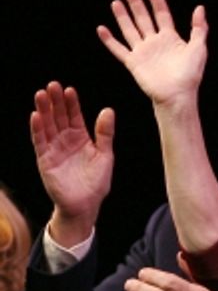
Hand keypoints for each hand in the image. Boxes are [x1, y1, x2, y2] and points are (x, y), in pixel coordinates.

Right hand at [30, 82, 114, 243]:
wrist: (85, 205)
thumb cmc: (96, 183)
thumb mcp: (105, 156)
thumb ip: (105, 134)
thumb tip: (108, 110)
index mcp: (80, 138)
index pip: (74, 116)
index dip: (71, 103)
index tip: (69, 90)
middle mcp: (65, 140)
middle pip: (58, 116)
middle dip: (55, 101)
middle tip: (52, 85)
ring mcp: (54, 149)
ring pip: (47, 125)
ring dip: (43, 110)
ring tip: (41, 95)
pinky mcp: (45, 160)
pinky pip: (40, 142)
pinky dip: (37, 129)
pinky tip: (35, 116)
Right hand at [98, 0, 207, 109]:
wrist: (177, 95)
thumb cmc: (190, 75)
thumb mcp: (198, 48)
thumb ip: (199, 28)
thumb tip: (200, 8)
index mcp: (171, 38)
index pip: (162, 13)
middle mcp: (155, 43)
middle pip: (143, 18)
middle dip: (136, 2)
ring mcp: (143, 52)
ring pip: (130, 29)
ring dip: (122, 16)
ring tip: (116, 2)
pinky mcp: (133, 63)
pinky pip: (118, 49)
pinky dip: (109, 40)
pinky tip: (101, 29)